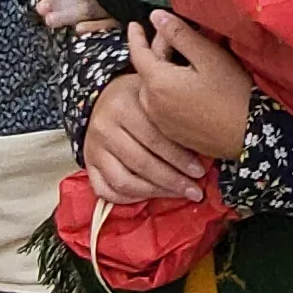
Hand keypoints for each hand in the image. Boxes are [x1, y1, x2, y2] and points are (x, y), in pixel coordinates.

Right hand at [84, 74, 212, 203]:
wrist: (104, 96)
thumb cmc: (139, 97)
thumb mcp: (155, 94)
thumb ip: (172, 114)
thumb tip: (204, 144)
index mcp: (123, 106)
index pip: (155, 139)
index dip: (180, 159)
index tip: (200, 172)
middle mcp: (104, 127)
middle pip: (142, 163)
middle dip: (172, 180)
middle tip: (195, 190)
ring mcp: (93, 148)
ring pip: (124, 181)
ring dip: (155, 192)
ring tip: (178, 194)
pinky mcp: (88, 164)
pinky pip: (106, 190)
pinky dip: (129, 199)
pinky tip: (151, 196)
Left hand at [127, 13, 251, 158]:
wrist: (250, 137)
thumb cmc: (232, 93)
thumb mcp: (208, 57)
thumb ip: (179, 34)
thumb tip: (156, 16)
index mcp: (157, 83)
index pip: (137, 53)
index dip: (136, 36)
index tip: (134, 24)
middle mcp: (152, 105)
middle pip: (147, 71)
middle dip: (157, 52)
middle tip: (175, 36)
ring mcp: (161, 122)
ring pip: (153, 89)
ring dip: (161, 72)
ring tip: (182, 60)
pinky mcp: (172, 134)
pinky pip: (161, 107)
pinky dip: (167, 91)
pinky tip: (186, 86)